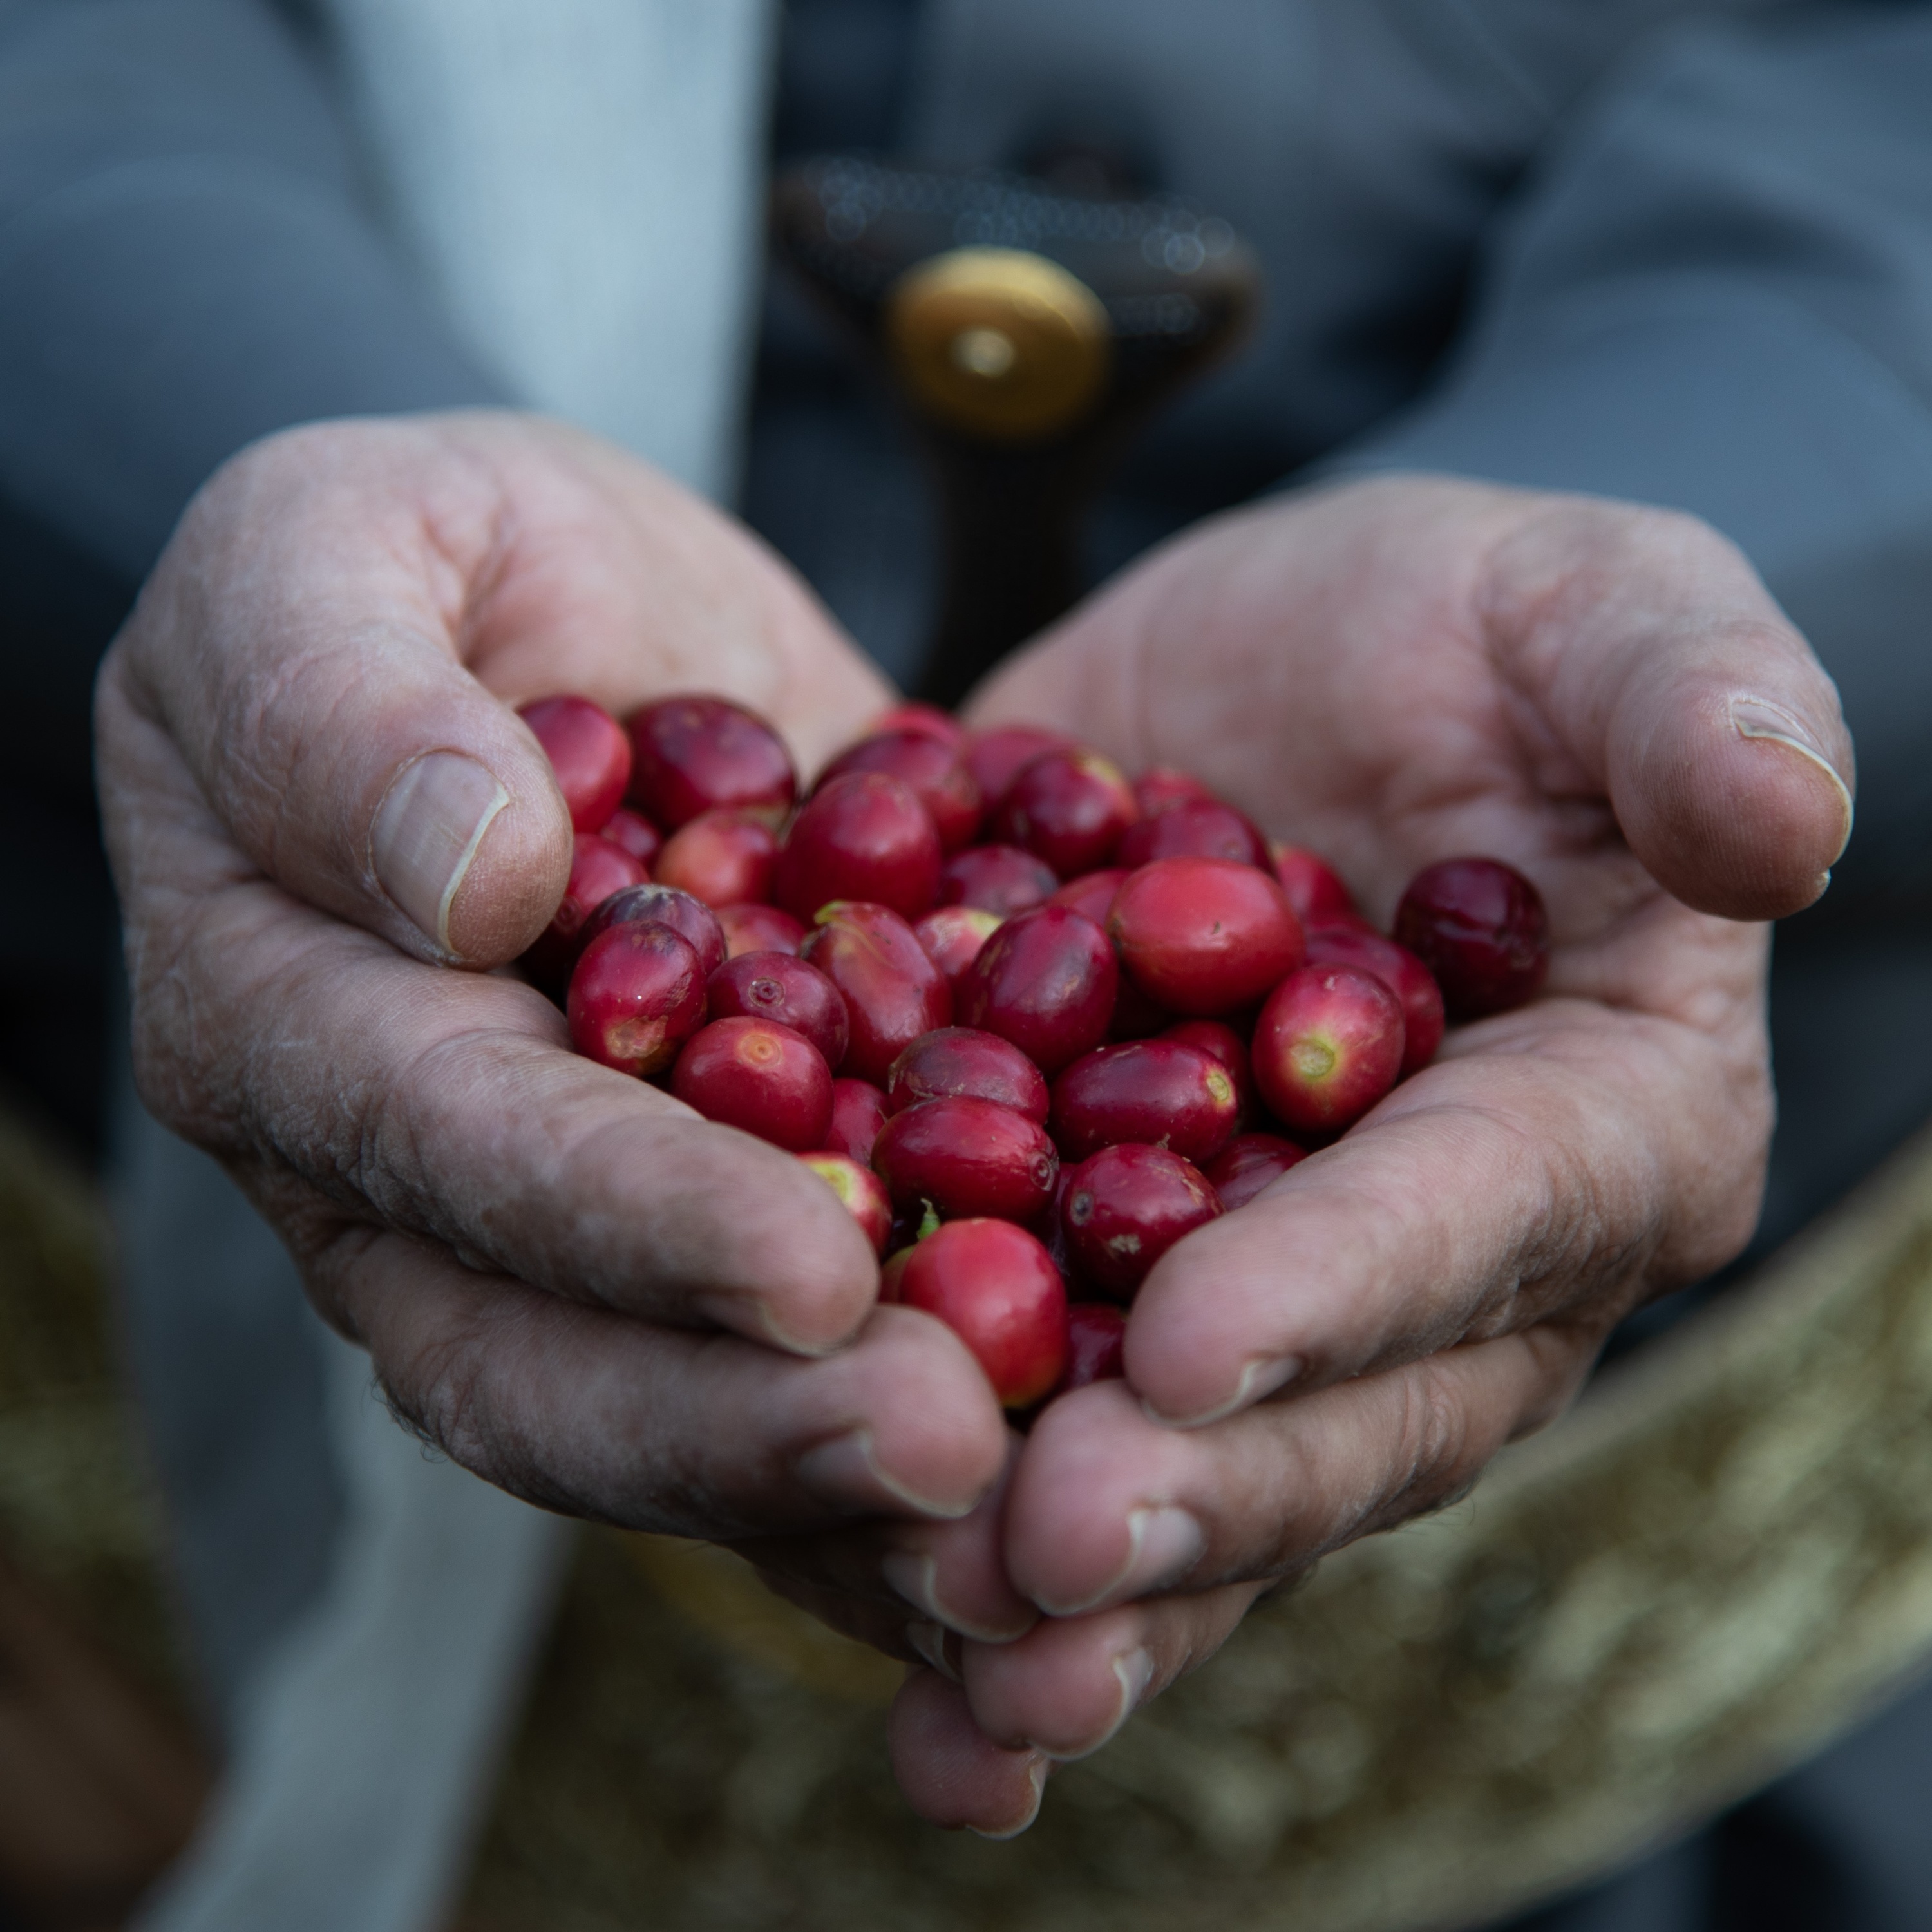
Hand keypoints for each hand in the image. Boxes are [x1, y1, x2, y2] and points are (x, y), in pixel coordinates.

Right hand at [96, 412, 1012, 1551]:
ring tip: (1041, 1515)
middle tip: (961, 1457)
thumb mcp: (332, 548)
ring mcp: (584, 1229)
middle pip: (555, 1361)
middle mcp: (425, 1185)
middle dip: (753, 1427)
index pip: (453, 1149)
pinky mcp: (736, 1219)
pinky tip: (1080, 1487)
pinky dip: (923, 1446)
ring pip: (689, 1410)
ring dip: (856, 1492)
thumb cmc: (417, 562)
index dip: (623, 1221)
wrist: (569, 621)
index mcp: (296, 1024)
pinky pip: (810, 1364)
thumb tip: (465, 877)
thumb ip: (343, 694)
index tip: (813, 1269)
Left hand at [862, 475, 1853, 1830]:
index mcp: (1594, 1124)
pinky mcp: (1109, 1277)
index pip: (1479, 1221)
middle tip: (1031, 1555)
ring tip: (936, 1635)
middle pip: (1336, 1412)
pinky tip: (845, 1596)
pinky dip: (941, 1503)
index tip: (1187, 1346)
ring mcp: (1266, 1299)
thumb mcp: (1590, 608)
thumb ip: (1685, 696)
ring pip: (1187, 1469)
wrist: (1276, 677)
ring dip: (1062, 1577)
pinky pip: (1039, 1414)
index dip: (1345, 1289)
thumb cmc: (1472, 637)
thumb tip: (1778, 820)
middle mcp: (1443, 1272)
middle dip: (1191, 1490)